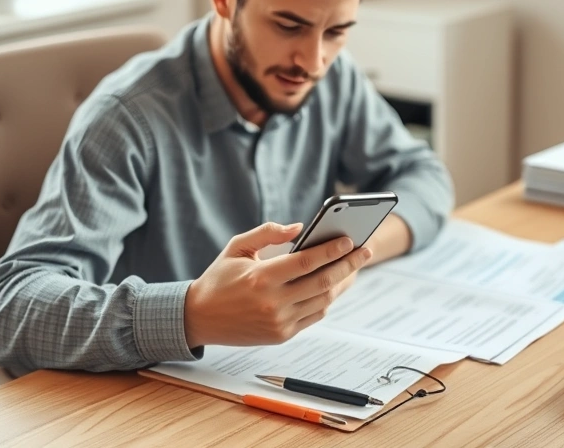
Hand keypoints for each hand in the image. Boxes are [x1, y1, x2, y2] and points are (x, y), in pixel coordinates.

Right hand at [184, 222, 372, 348]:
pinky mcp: (281, 335)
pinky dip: (327, 300)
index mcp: (261, 278)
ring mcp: (279, 322)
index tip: (350, 240)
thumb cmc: (219, 277)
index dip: (332, 251)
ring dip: (342, 283)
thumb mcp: (237, 247)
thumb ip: (268, 233)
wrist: (199, 318)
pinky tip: (334, 286)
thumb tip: (300, 228)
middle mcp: (272, 302)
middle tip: (365, 251)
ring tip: (354, 267)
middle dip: (349, 265)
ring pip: (323, 301)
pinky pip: (314, 316)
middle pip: (323, 282)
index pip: (307, 262)